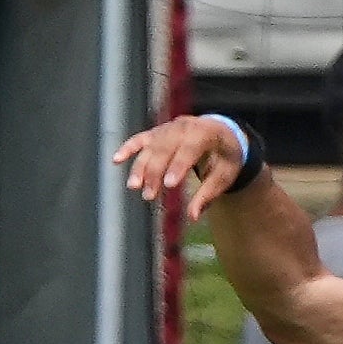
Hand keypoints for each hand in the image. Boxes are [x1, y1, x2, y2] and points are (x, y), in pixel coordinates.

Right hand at [115, 116, 245, 211]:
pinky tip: (116, 159)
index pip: (190, 147)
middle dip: (156, 171)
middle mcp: (185, 126)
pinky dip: (128, 147)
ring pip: (151, 145)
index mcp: (206, 133)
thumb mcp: (225, 174)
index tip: (169, 185)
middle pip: (166, 147)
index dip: (179, 165)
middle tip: (149, 195)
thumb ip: (208, 194)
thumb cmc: (224, 155)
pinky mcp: (158, 132)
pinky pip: (141, 138)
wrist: (222, 130)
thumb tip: (193, 217)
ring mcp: (169, 128)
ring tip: (134, 186)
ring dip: (141, 166)